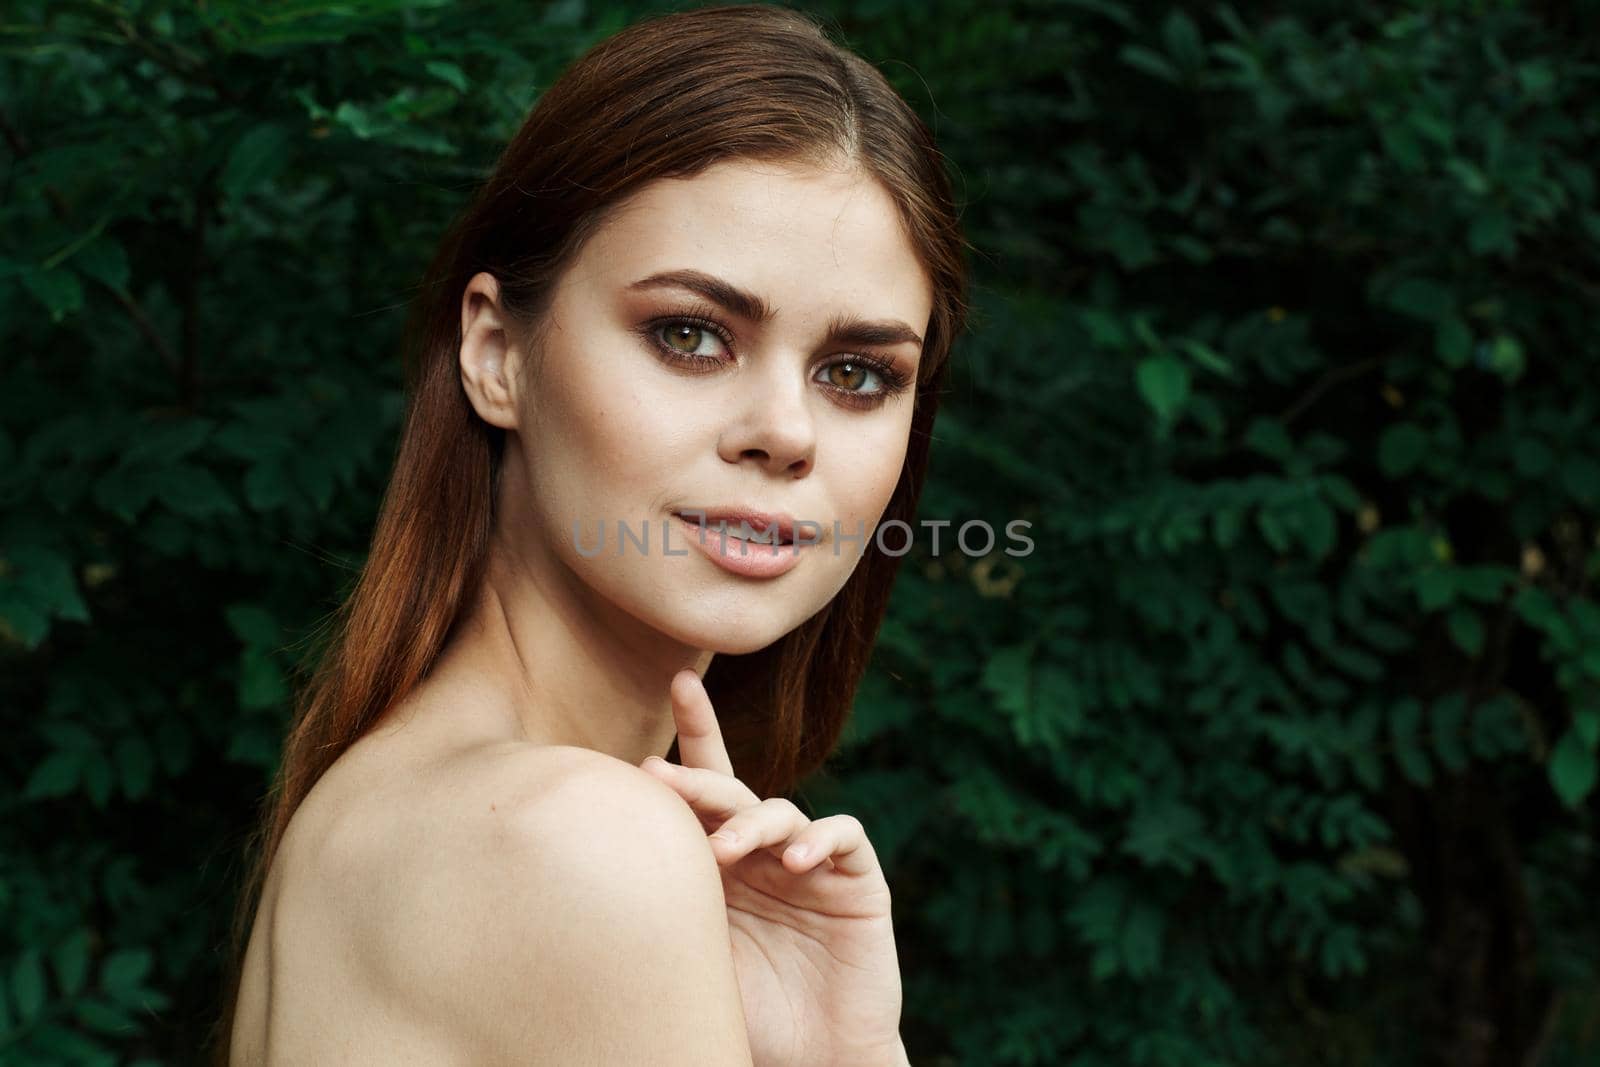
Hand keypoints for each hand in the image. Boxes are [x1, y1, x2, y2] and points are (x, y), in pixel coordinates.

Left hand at [640, 669, 904, 1066]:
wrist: (813, 1063)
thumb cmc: (744, 1018)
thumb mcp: (686, 956)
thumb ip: (660, 907)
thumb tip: (586, 869)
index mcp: (721, 862)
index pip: (706, 786)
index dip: (695, 731)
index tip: (679, 681)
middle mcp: (765, 851)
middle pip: (733, 791)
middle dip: (697, 775)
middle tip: (658, 776)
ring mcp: (812, 861)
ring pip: (782, 810)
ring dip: (751, 823)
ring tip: (725, 851)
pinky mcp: (858, 881)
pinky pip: (844, 837)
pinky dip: (822, 838)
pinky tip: (799, 859)